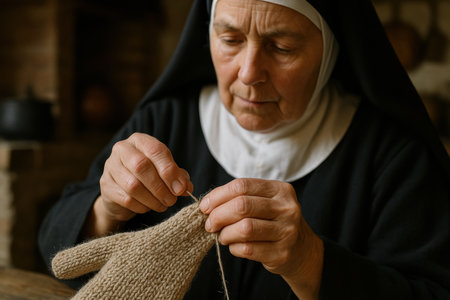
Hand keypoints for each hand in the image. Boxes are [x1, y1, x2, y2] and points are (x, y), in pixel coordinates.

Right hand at [85, 133, 192, 236]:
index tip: (180, 188)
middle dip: (160, 186)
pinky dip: (142, 206)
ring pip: (133, 185)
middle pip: (141, 166)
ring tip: (163, 205)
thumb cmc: (149, 177)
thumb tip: (185, 187)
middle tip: (172, 200)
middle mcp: (122, 149)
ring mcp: (110, 166)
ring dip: (152, 199)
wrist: (124, 192)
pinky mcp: (105, 185)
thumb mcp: (167, 172)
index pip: (155, 150)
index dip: (170, 170)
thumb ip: (179, 177)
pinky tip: (149, 207)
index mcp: (140, 140)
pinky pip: (126, 198)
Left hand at [199, 178, 322, 298]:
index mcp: (280, 190)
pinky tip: (234, 246)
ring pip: (244, 229)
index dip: (218, 195)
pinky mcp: (282, 253)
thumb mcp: (264, 202)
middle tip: (209, 224)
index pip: (242, 186)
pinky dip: (234, 248)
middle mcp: (287, 208)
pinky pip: (248, 249)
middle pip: (242, 206)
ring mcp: (287, 231)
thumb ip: (239, 198)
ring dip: (225, 233)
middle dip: (218, 215)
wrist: (301, 249)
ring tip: (222, 236)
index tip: (205, 206)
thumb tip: (207, 204)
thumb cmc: (273, 221)